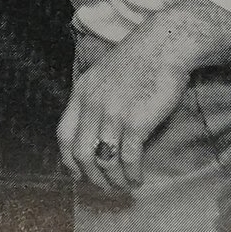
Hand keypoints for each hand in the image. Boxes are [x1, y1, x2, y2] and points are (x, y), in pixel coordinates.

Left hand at [58, 0, 230, 192]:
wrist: (166, 45)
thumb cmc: (141, 60)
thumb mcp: (105, 74)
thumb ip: (94, 98)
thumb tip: (93, 129)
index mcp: (82, 92)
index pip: (63, 134)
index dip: (68, 159)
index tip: (78, 173)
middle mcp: (92, 104)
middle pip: (81, 152)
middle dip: (92, 176)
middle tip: (106, 186)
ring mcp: (113, 114)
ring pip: (104, 159)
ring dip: (114, 180)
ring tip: (125, 185)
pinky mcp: (136, 122)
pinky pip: (127, 158)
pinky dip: (131, 174)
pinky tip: (138, 178)